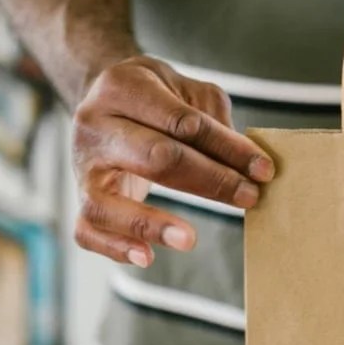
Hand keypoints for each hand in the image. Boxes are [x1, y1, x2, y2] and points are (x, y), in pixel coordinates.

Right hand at [72, 56, 274, 265]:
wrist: (100, 99)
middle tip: (249, 198)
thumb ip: (210, 115)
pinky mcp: (80, 198)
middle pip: (156, 158)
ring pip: (108, 203)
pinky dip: (115, 248)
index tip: (263, 170)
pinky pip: (88, 231)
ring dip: (151, 223)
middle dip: (210, 181)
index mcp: (122, 87)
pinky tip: (147, 257)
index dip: (227, 148)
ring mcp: (82, 166)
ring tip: (190, 239)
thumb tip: (241, 159)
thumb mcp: (181, 86)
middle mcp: (94, 125)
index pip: (183, 122)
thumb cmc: (151, 97)